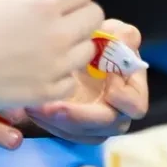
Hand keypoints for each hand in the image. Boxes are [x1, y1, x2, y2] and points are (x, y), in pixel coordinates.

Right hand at [0, 0, 104, 110]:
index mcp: (44, 3)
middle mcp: (58, 35)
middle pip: (94, 15)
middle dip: (81, 7)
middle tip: (62, 8)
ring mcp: (55, 67)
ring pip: (87, 48)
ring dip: (76, 39)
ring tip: (53, 37)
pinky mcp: (47, 92)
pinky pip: (72, 79)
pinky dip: (64, 71)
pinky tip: (46, 64)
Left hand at [25, 19, 148, 143]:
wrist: (75, 54)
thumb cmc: (100, 44)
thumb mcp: (112, 33)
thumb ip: (123, 35)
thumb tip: (125, 40)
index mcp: (132, 93)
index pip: (135, 106)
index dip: (122, 96)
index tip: (105, 79)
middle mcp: (117, 115)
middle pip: (105, 125)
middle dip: (79, 116)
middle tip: (56, 107)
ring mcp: (95, 126)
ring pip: (80, 133)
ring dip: (56, 122)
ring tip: (36, 107)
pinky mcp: (74, 130)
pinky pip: (62, 133)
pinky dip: (46, 122)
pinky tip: (31, 108)